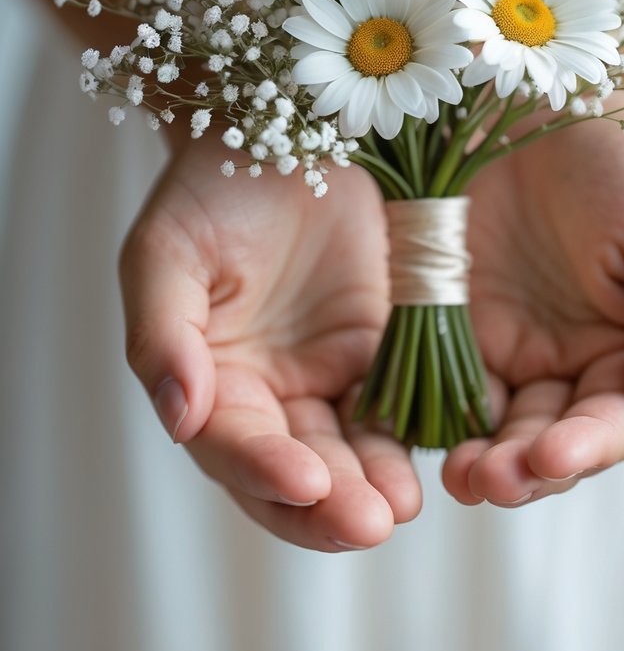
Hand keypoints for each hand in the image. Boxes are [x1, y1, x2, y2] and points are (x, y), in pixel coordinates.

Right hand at [119, 139, 420, 550]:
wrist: (284, 127)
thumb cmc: (213, 185)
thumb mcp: (167, 251)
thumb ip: (163, 334)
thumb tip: (179, 417)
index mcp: (211, 378)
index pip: (233, 444)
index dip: (264, 469)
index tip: (304, 482)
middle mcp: (269, 391)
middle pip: (295, 470)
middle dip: (328, 504)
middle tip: (369, 523)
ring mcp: (328, 373)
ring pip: (352, 451)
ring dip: (373, 485)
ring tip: (400, 507)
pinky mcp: (380, 348)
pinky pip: (399, 404)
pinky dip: (412, 436)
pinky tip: (434, 457)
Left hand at [443, 113, 623, 505]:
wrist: (550, 88)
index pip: (610, 423)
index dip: (586, 449)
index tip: (553, 456)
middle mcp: (561, 360)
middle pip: (542, 439)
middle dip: (520, 469)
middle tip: (487, 479)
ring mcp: (498, 340)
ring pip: (482, 423)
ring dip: (469, 454)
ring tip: (453, 472)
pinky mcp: (439, 311)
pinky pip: (424, 371)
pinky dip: (416, 406)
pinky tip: (399, 424)